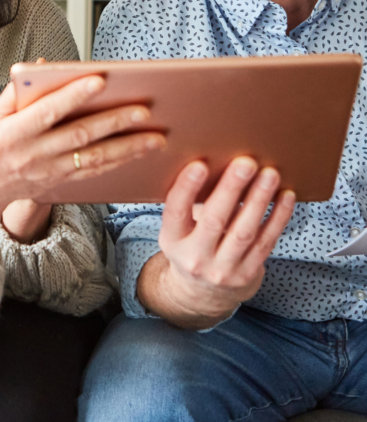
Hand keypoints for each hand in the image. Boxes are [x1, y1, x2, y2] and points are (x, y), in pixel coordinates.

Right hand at [0, 74, 165, 267]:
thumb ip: (16, 92)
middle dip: (114, 122)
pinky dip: (118, 163)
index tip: (100, 79)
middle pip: (80, 136)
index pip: (48, 111)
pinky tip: (140, 154)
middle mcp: (34, 155)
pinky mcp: (60, 184)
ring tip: (156, 137)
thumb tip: (42, 65)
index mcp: (13, 134)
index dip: (73, 95)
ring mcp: (49, 173)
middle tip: (144, 110)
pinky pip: (93, 173)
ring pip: (94, 159)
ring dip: (128, 148)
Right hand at [138, 157, 295, 328]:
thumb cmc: (191, 245)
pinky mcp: (248, 274)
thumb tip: (214, 162)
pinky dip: (278, 218)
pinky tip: (285, 197)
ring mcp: (223, 270)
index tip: (199, 164)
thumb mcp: (178, 230)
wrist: (203, 294)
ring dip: (259, 200)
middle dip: (231, 189)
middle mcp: (195, 258)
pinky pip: (266, 242)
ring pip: (244, 232)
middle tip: (246, 163)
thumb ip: (189, 204)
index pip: (176, 211)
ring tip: (269, 175)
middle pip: (214, 221)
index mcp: (172, 240)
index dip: (187, 188)